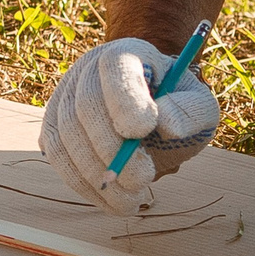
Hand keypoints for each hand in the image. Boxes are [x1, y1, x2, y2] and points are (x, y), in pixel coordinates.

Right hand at [40, 36, 221, 215]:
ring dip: (96, 174)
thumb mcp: (200, 106)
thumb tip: (166, 125)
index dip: (125, 99)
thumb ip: (190, 112)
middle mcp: (89, 69)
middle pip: (86, 105)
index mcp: (128, 54)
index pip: (115, 66)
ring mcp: (65, 96)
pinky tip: (110, 199)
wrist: (153, 112)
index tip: (145, 131)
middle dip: (112, 149)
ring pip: (66, 135)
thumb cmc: (176, 107)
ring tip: (130, 201)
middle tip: (142, 180)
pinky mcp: (54, 126)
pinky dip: (82, 184)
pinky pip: (57, 157)